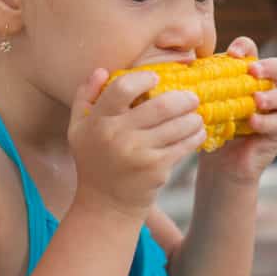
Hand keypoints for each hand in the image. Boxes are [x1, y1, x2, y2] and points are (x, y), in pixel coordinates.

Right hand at [68, 68, 207, 219]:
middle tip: (191, 97)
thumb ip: (85, 97)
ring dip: (193, 117)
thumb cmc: (93, 162)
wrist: (105, 206)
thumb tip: (101, 70)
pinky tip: (198, 132)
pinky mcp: (156, 169)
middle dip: (183, 98)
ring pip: (177, 125)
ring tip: (196, 115)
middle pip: (160, 106)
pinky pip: (183, 145)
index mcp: (98, 122)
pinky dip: (195, 136)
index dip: (144, 78)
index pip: (122, 88)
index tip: (157, 79)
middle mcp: (117, 136)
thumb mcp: (79, 129)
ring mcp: (138, 153)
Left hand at [199, 37, 276, 183]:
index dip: (244, 47)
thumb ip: (201, 84)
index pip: (251, 51)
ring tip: (256, 100)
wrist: (218, 165)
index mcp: (247, 75)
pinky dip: (267, 121)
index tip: (232, 53)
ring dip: (272, 96)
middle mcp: (267, 88)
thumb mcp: (205, 103)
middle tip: (253, 72)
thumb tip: (182, 65)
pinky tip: (253, 122)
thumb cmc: (210, 128)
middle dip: (269, 66)